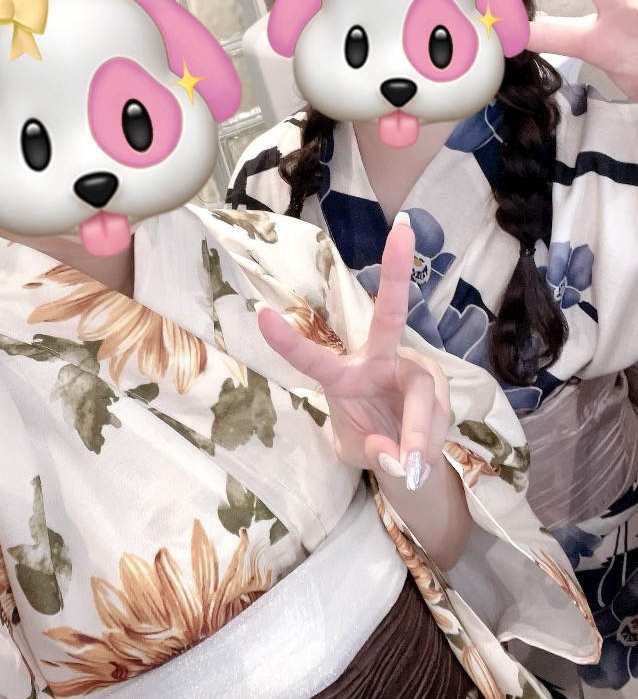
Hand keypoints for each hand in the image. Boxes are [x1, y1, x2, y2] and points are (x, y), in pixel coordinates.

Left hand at [257, 218, 449, 488]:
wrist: (406, 464)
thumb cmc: (370, 445)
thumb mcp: (357, 456)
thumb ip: (372, 453)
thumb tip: (396, 454)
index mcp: (342, 376)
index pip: (313, 358)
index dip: (288, 341)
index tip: (262, 314)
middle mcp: (379, 360)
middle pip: (389, 314)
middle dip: (396, 271)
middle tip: (403, 229)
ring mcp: (412, 368)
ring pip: (422, 394)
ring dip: (417, 434)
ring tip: (411, 469)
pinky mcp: (436, 384)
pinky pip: (437, 411)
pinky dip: (428, 442)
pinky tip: (419, 465)